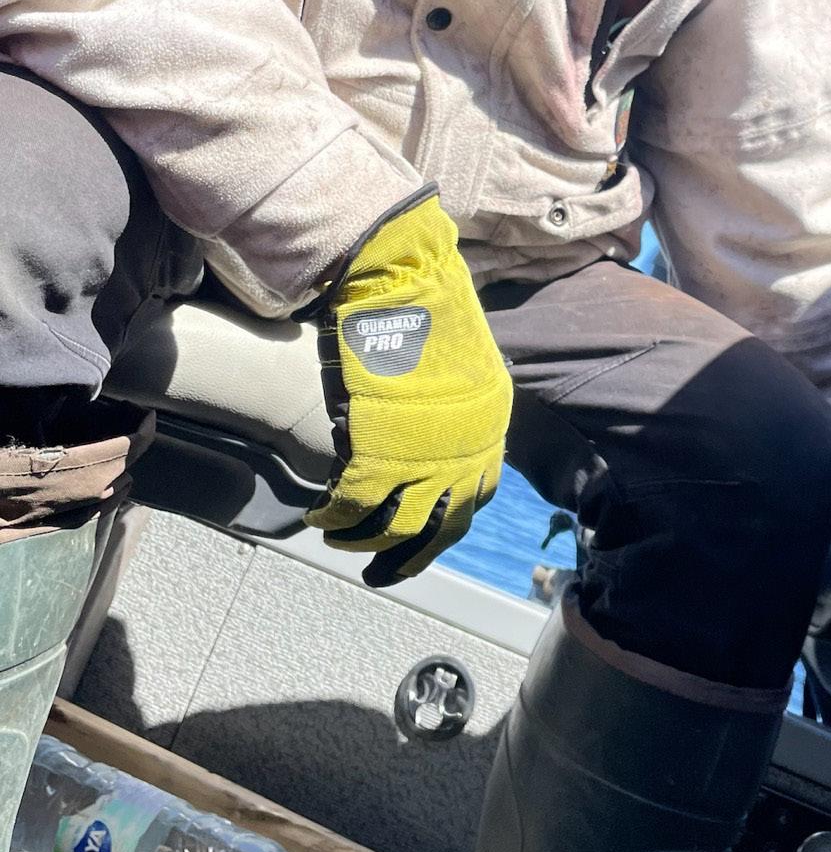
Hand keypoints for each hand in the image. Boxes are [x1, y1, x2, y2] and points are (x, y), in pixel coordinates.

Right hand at [305, 188, 511, 586]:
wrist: (402, 278)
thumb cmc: (428, 307)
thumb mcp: (463, 366)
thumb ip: (454, 409)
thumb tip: (436, 430)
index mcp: (489, 432)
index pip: (475, 498)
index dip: (444, 524)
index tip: (421, 534)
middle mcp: (467, 453)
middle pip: (439, 527)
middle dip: (406, 556)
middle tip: (381, 572)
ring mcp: (425, 458)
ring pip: (395, 526)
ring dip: (364, 542)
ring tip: (339, 538)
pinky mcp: (379, 452)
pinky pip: (355, 505)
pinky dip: (336, 518)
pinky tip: (320, 517)